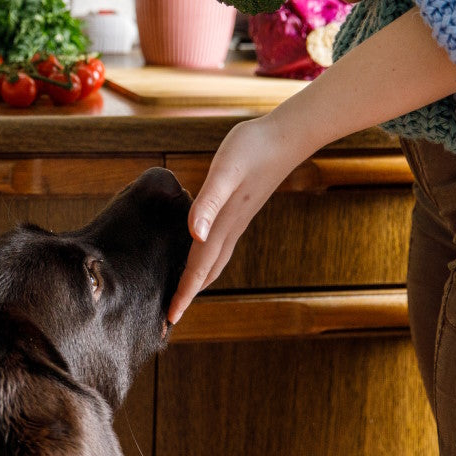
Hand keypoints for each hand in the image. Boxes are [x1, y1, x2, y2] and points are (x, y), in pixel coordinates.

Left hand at [168, 114, 310, 322]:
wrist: (286, 136)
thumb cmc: (252, 148)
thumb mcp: (224, 172)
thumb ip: (208, 203)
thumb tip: (194, 234)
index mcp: (222, 224)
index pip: (198, 268)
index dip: (183, 294)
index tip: (169, 320)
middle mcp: (229, 228)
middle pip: (206, 272)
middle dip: (188, 295)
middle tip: (170, 318)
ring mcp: (236, 221)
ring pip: (214, 261)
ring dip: (198, 280)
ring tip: (182, 295)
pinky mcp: (239, 211)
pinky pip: (219, 245)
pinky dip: (206, 260)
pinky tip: (198, 254)